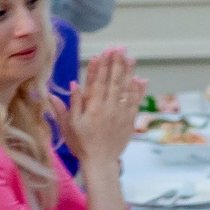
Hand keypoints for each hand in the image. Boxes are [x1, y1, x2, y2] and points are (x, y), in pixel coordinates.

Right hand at [65, 49, 142, 164]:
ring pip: (124, 88)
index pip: (95, 82)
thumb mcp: (69, 126)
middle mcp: (107, 107)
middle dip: (115, 63)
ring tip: (130, 57)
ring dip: (127, 71)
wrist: (100, 162)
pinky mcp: (129, 120)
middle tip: (118, 48)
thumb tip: (72, 84)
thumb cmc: (82, 144)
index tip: (101, 53)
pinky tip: (140, 78)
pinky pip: (135, 102)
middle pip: (112, 81)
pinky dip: (138, 90)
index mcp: (91, 107)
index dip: (98, 67)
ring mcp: (120, 113)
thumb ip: (70, 105)